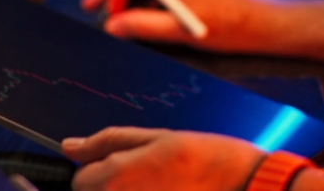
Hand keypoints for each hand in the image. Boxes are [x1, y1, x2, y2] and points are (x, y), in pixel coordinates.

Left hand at [62, 127, 264, 190]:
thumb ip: (107, 142)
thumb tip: (70, 147)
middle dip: (112, 188)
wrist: (253, 188)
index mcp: (116, 177)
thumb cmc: (209, 160)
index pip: (79, 181)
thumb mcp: (157, 138)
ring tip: (165, 187)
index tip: (124, 167)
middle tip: (152, 179)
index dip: (98, 171)